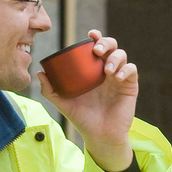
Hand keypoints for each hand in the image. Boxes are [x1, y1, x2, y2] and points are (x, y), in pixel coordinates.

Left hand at [40, 30, 136, 171]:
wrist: (99, 136)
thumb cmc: (83, 119)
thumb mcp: (64, 104)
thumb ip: (51, 90)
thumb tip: (40, 73)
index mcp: (92, 70)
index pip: (95, 47)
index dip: (95, 37)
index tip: (90, 35)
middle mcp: (106, 70)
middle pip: (111, 46)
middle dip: (106, 42)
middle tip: (97, 50)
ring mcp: (119, 77)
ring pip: (122, 55)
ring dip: (114, 57)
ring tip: (107, 70)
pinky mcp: (130, 86)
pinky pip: (132, 70)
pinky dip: (125, 69)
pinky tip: (116, 77)